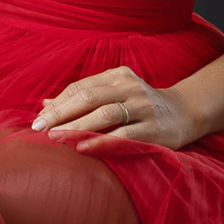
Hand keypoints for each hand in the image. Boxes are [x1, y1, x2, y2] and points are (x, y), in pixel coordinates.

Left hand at [32, 68, 196, 150]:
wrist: (186, 113)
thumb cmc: (141, 106)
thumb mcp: (114, 95)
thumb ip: (83, 98)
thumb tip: (46, 105)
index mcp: (117, 76)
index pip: (81, 87)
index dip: (58, 104)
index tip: (37, 120)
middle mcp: (129, 87)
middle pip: (88, 97)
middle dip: (61, 114)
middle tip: (38, 128)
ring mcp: (143, 107)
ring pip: (104, 114)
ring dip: (76, 126)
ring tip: (55, 137)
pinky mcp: (154, 128)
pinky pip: (123, 134)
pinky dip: (101, 140)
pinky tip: (83, 147)